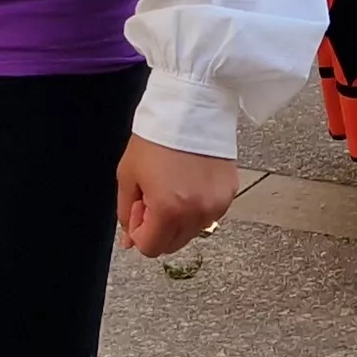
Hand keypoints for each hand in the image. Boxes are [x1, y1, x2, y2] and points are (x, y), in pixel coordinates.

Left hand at [117, 137, 237, 255]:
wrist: (191, 108)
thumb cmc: (157, 137)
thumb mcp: (128, 175)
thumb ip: (126, 212)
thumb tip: (130, 240)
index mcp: (169, 210)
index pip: (151, 248)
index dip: (139, 231)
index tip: (140, 207)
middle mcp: (197, 212)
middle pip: (173, 244)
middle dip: (159, 227)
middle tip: (154, 196)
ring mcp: (216, 204)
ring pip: (192, 231)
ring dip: (179, 218)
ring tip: (173, 186)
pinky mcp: (229, 193)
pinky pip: (209, 214)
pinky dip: (197, 206)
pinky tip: (189, 181)